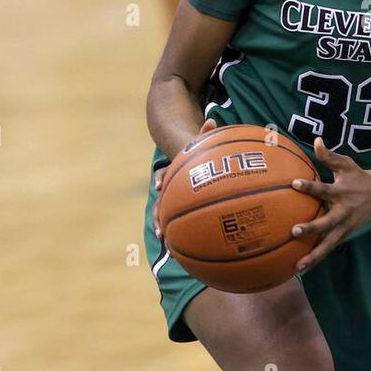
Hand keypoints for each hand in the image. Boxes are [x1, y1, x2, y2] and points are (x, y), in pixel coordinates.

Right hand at [152, 119, 217, 240]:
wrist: (189, 163)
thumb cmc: (198, 155)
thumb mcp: (200, 145)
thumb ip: (204, 135)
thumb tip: (212, 121)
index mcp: (173, 172)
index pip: (164, 175)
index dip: (161, 179)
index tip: (158, 186)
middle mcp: (169, 187)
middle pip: (160, 202)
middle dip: (158, 213)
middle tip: (160, 226)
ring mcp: (172, 199)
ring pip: (164, 215)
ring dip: (163, 228)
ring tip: (165, 242)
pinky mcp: (179, 208)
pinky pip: (178, 223)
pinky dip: (177, 234)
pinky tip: (180, 249)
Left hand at [288, 137, 370, 272]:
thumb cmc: (359, 177)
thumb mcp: (347, 164)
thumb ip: (329, 156)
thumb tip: (316, 140)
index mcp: (340, 192)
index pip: (322, 188)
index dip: (309, 186)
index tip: (294, 184)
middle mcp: (342, 212)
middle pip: (325, 222)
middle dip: (311, 228)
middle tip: (294, 232)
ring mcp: (344, 226)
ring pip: (328, 244)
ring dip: (314, 256)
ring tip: (298, 267)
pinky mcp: (345, 235)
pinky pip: (329, 248)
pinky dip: (317, 258)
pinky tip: (303, 268)